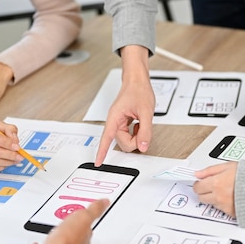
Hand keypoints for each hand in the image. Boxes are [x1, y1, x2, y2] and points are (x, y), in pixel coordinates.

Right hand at [32, 199, 109, 243]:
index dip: (86, 222)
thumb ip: (94, 210)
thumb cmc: (68, 239)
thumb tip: (106, 202)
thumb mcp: (83, 217)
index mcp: (84, 238)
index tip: (85, 218)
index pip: (88, 229)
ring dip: (59, 238)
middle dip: (73, 232)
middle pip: (75, 238)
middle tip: (71, 225)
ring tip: (56, 233)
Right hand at [95, 45, 153, 165]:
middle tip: (143, 129)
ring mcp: (119, 123)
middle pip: (122, 143)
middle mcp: (115, 122)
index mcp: (115, 118)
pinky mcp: (124, 123)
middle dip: (135, 141)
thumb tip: (143, 146)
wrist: (137, 81)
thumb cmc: (139, 91)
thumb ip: (145, 131)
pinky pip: (130, 135)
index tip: (98, 163)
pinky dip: (137, 133)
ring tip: (141, 123)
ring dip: (137, 136)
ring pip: (127, 140)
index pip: (106, 138)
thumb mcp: (146, 111)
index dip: (102, 152)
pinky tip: (139, 123)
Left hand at [193, 163, 237, 216]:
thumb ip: (210, 170)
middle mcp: (219, 196)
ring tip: (226, 190)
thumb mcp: (228, 166)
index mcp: (216, 183)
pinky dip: (224, 204)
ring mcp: (225, 206)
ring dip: (215, 198)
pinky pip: (222, 210)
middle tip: (212, 186)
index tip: (201, 182)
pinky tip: (232, 197)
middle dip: (204, 191)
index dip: (199, 184)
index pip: (197, 187)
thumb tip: (198, 174)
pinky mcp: (231, 213)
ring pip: (212, 204)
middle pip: (201, 197)